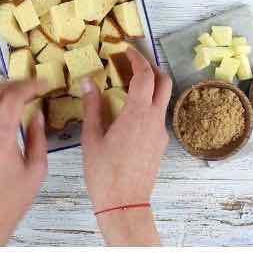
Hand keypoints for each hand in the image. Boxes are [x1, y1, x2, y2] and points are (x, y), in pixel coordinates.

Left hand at [0, 80, 47, 245]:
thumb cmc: (12, 198)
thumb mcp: (36, 169)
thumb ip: (38, 138)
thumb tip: (38, 115)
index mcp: (0, 136)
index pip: (13, 97)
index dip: (30, 86)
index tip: (44, 84)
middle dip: (14, 83)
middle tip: (32, 86)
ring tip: (19, 94)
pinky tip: (5, 109)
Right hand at [79, 48, 171, 245]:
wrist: (124, 202)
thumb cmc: (104, 173)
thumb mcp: (92, 138)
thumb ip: (92, 107)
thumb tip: (89, 83)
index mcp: (137, 114)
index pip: (144, 75)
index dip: (136, 58)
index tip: (125, 50)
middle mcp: (154, 119)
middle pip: (163, 81)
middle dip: (150, 67)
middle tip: (131, 63)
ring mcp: (160, 132)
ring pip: (162, 98)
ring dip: (149, 86)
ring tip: (127, 85)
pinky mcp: (159, 143)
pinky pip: (156, 116)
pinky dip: (146, 105)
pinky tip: (128, 113)